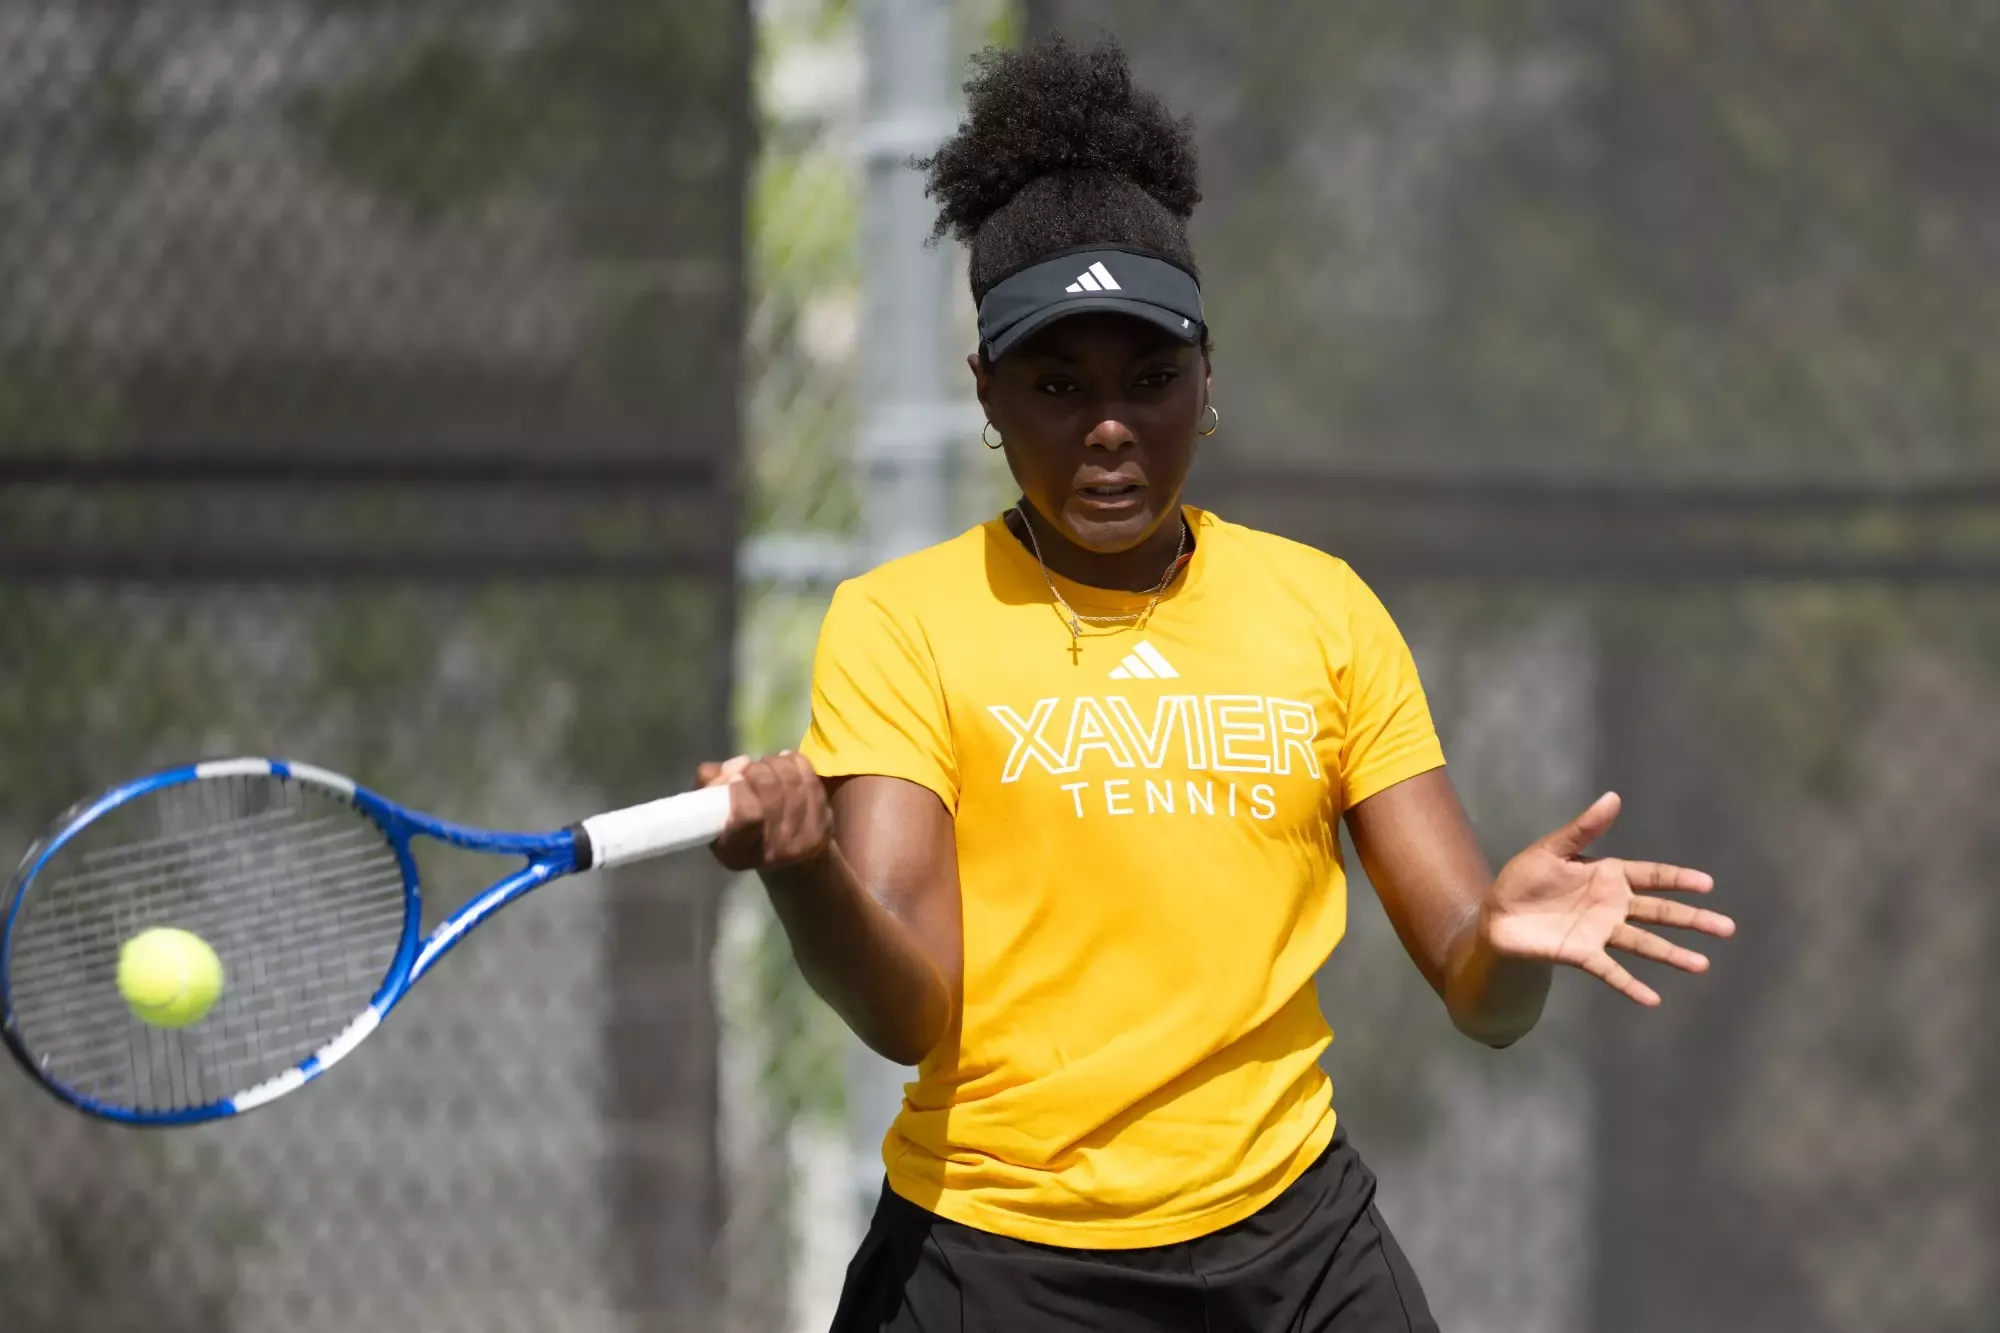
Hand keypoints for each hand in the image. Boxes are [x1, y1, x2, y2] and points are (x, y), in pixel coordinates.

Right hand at [696, 751, 833, 873]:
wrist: (789, 859)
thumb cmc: (743, 833)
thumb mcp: (713, 817)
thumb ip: (710, 786)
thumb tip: (740, 764)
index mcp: (736, 853)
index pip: (745, 816)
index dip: (740, 789)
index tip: (735, 778)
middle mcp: (772, 852)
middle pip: (769, 790)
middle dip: (757, 770)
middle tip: (750, 770)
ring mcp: (802, 838)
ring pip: (789, 779)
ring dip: (774, 763)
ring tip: (766, 766)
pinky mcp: (823, 824)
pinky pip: (809, 778)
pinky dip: (794, 762)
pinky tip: (785, 763)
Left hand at [1482, 792, 1733, 1006]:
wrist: (1497, 915)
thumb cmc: (1525, 878)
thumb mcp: (1552, 849)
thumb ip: (1584, 828)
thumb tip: (1613, 797)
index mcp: (1608, 876)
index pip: (1652, 876)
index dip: (1678, 879)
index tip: (1707, 884)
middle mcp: (1613, 906)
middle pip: (1660, 913)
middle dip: (1692, 919)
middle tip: (1727, 928)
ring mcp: (1601, 932)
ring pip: (1644, 944)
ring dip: (1671, 955)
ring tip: (1701, 965)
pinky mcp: (1583, 955)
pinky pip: (1611, 972)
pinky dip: (1631, 985)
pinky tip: (1653, 999)